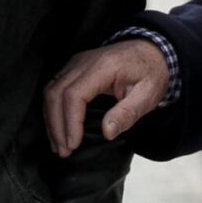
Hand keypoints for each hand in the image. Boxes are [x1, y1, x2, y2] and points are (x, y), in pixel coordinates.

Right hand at [44, 40, 169, 156]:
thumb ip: (127, 113)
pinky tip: (57, 128)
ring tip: (58, 145)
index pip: (74, 94)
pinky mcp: (73, 68)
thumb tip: (107, 132)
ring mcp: (76, 63)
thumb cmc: (150, 72)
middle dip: (56, 125)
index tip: (73, 144)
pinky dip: (52, 110)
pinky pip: (54, 88)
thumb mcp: (148, 95)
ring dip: (51, 120)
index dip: (70, 121)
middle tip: (63, 151)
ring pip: (50, 90)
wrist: (151, 51)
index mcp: (103, 67)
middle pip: (56, 93)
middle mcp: (83, 62)